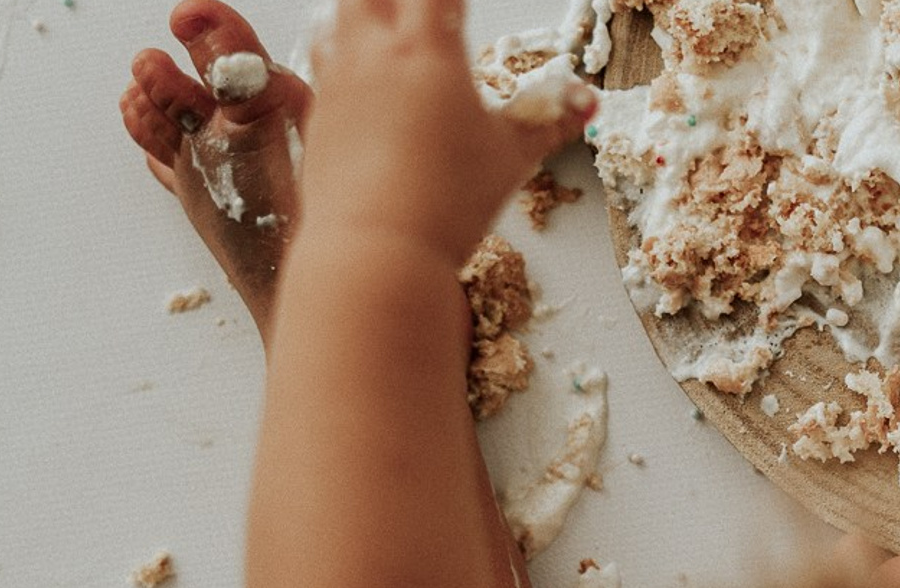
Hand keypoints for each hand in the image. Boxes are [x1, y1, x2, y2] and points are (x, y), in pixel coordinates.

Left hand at [300, 0, 592, 264]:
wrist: (376, 250)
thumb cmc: (446, 202)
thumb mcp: (512, 158)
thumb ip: (548, 121)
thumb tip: (583, 104)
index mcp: (427, 50)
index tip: (460, 1)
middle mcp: (372, 53)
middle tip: (424, 10)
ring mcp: (337, 82)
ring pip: (337, 14)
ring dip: (365, 12)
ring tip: (388, 25)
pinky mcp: (316, 116)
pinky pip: (321, 65)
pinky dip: (341, 56)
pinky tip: (360, 76)